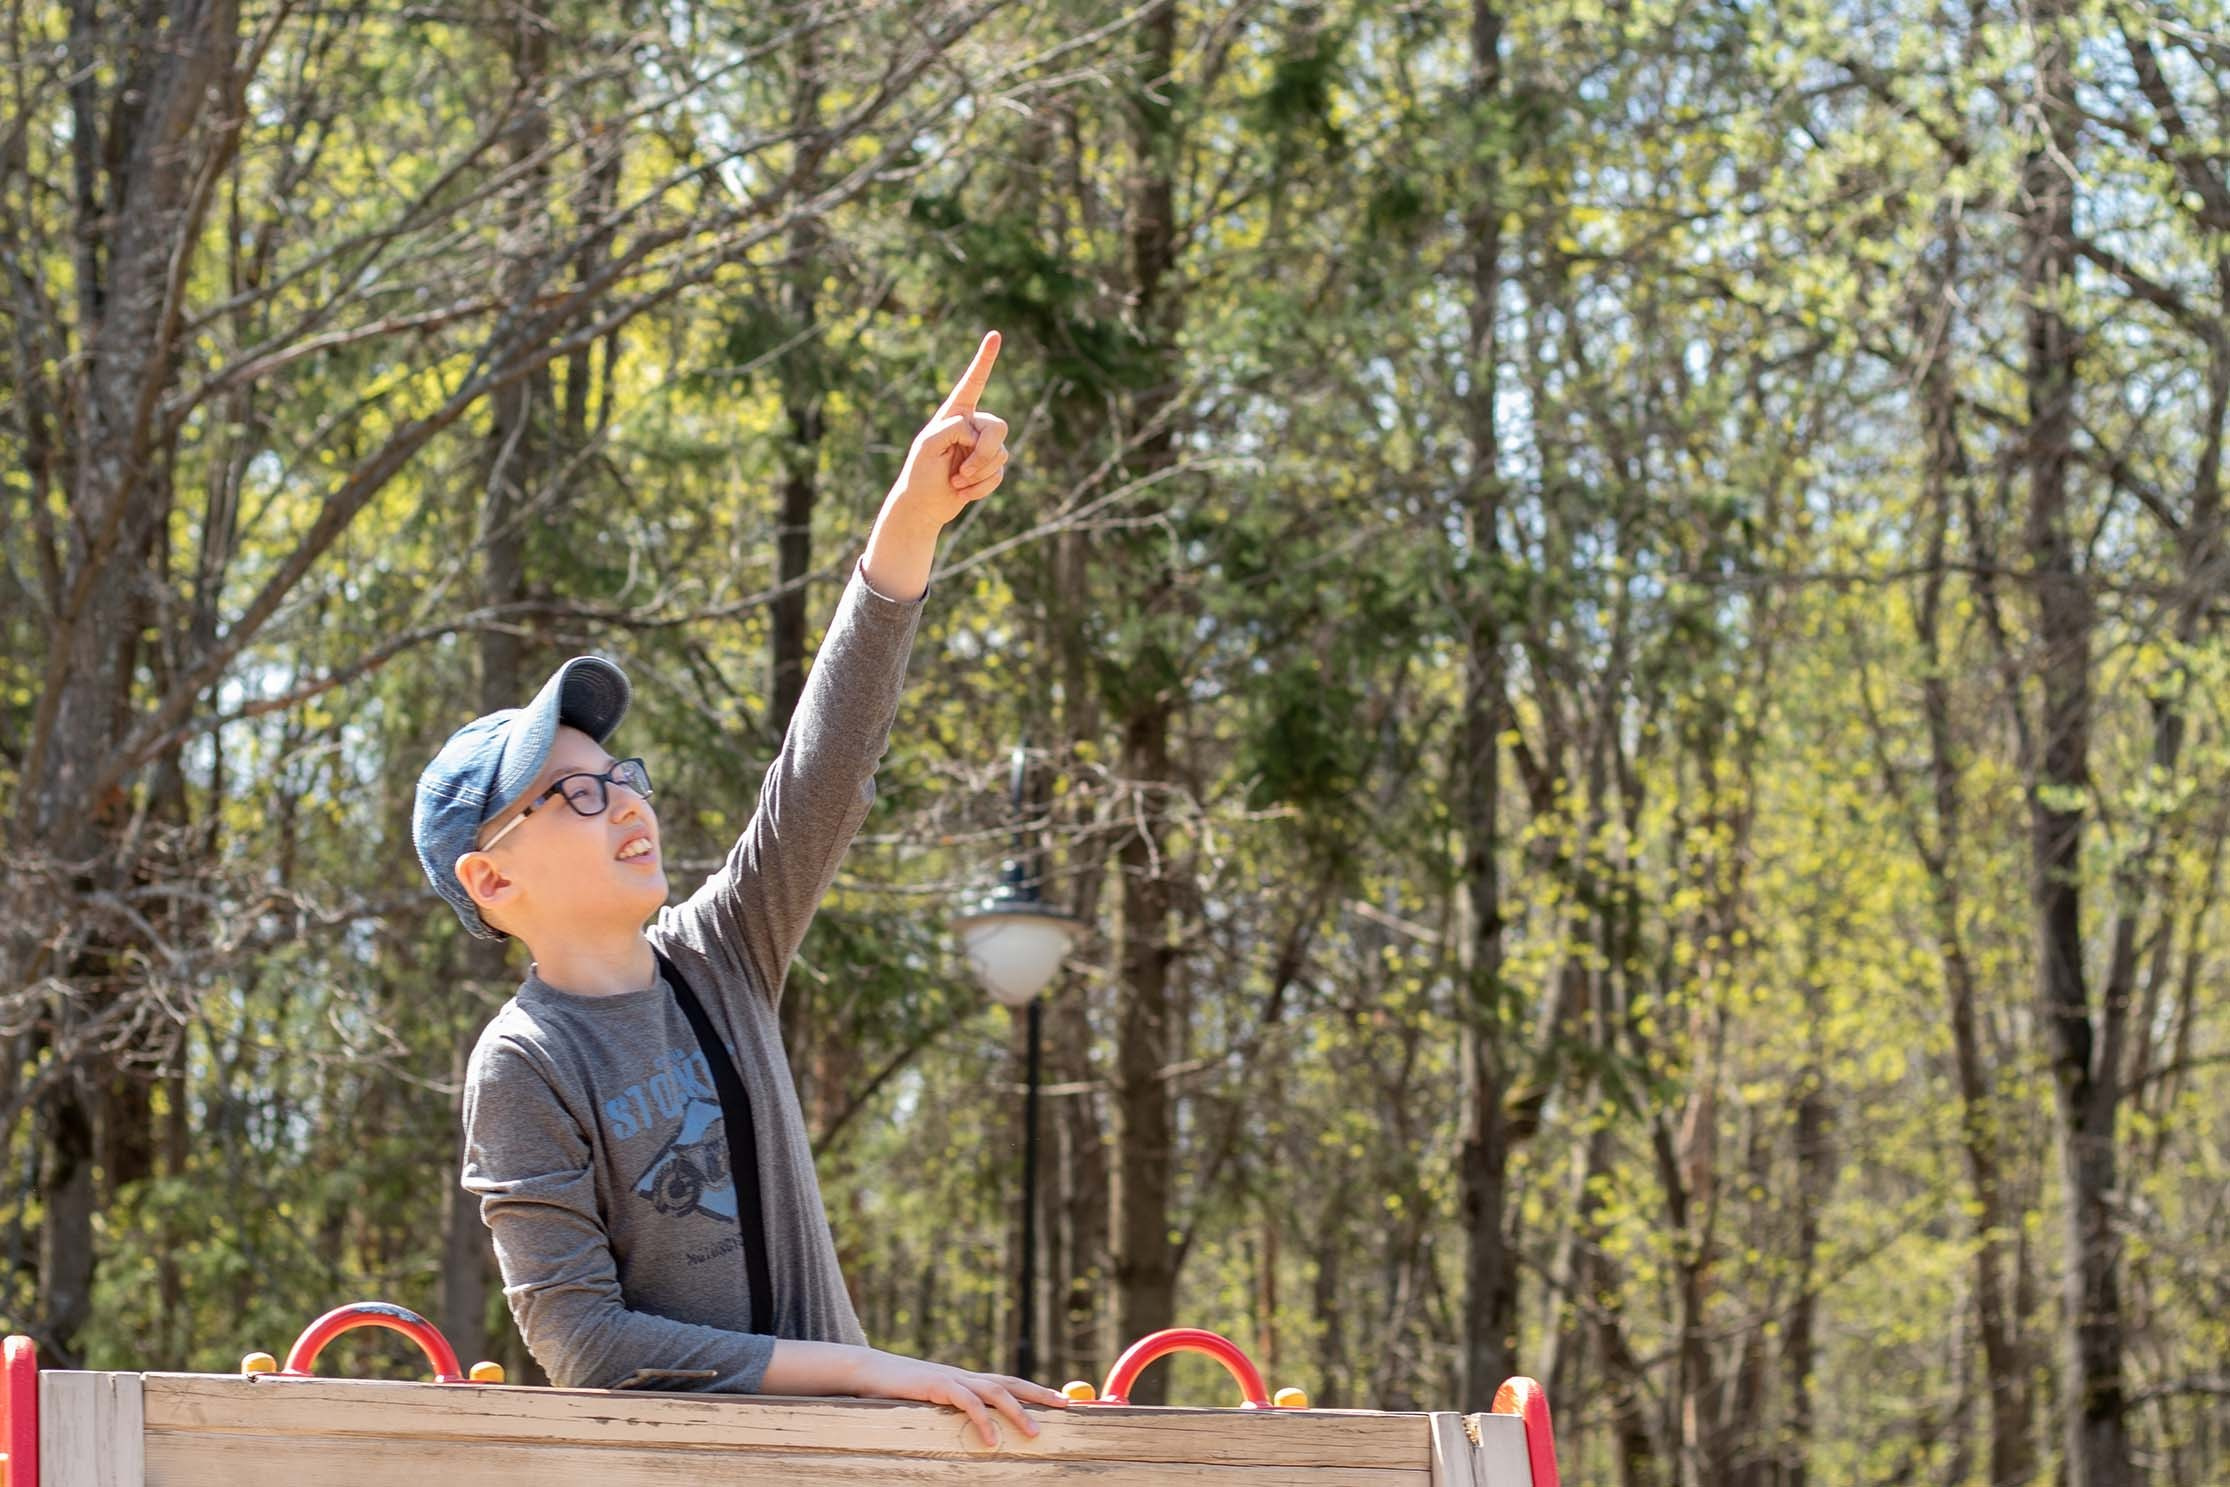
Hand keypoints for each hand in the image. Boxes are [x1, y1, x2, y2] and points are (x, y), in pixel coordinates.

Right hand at [848, 1346, 1065, 1446]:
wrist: (869, 1372)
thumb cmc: (901, 1390)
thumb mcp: (933, 1400)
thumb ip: (955, 1407)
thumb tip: (979, 1425)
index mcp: (967, 1379)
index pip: (1009, 1382)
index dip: (1036, 1390)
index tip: (1062, 1400)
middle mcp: (965, 1375)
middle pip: (1010, 1382)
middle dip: (1039, 1394)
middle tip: (1065, 1407)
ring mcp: (952, 1378)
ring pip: (994, 1391)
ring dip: (1017, 1412)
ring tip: (1034, 1433)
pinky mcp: (936, 1385)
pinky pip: (965, 1402)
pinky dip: (981, 1420)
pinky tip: (991, 1439)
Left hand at [888, 330, 1009, 526]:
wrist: (924, 506)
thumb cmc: (919, 473)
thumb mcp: (927, 446)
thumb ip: (952, 429)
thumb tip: (977, 434)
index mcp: (954, 414)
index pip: (973, 383)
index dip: (984, 360)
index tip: (995, 335)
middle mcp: (972, 426)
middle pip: (998, 427)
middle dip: (984, 452)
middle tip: (962, 471)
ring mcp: (983, 447)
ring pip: (1001, 453)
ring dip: (978, 473)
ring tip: (957, 481)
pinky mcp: (990, 468)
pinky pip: (999, 474)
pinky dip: (981, 488)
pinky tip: (962, 492)